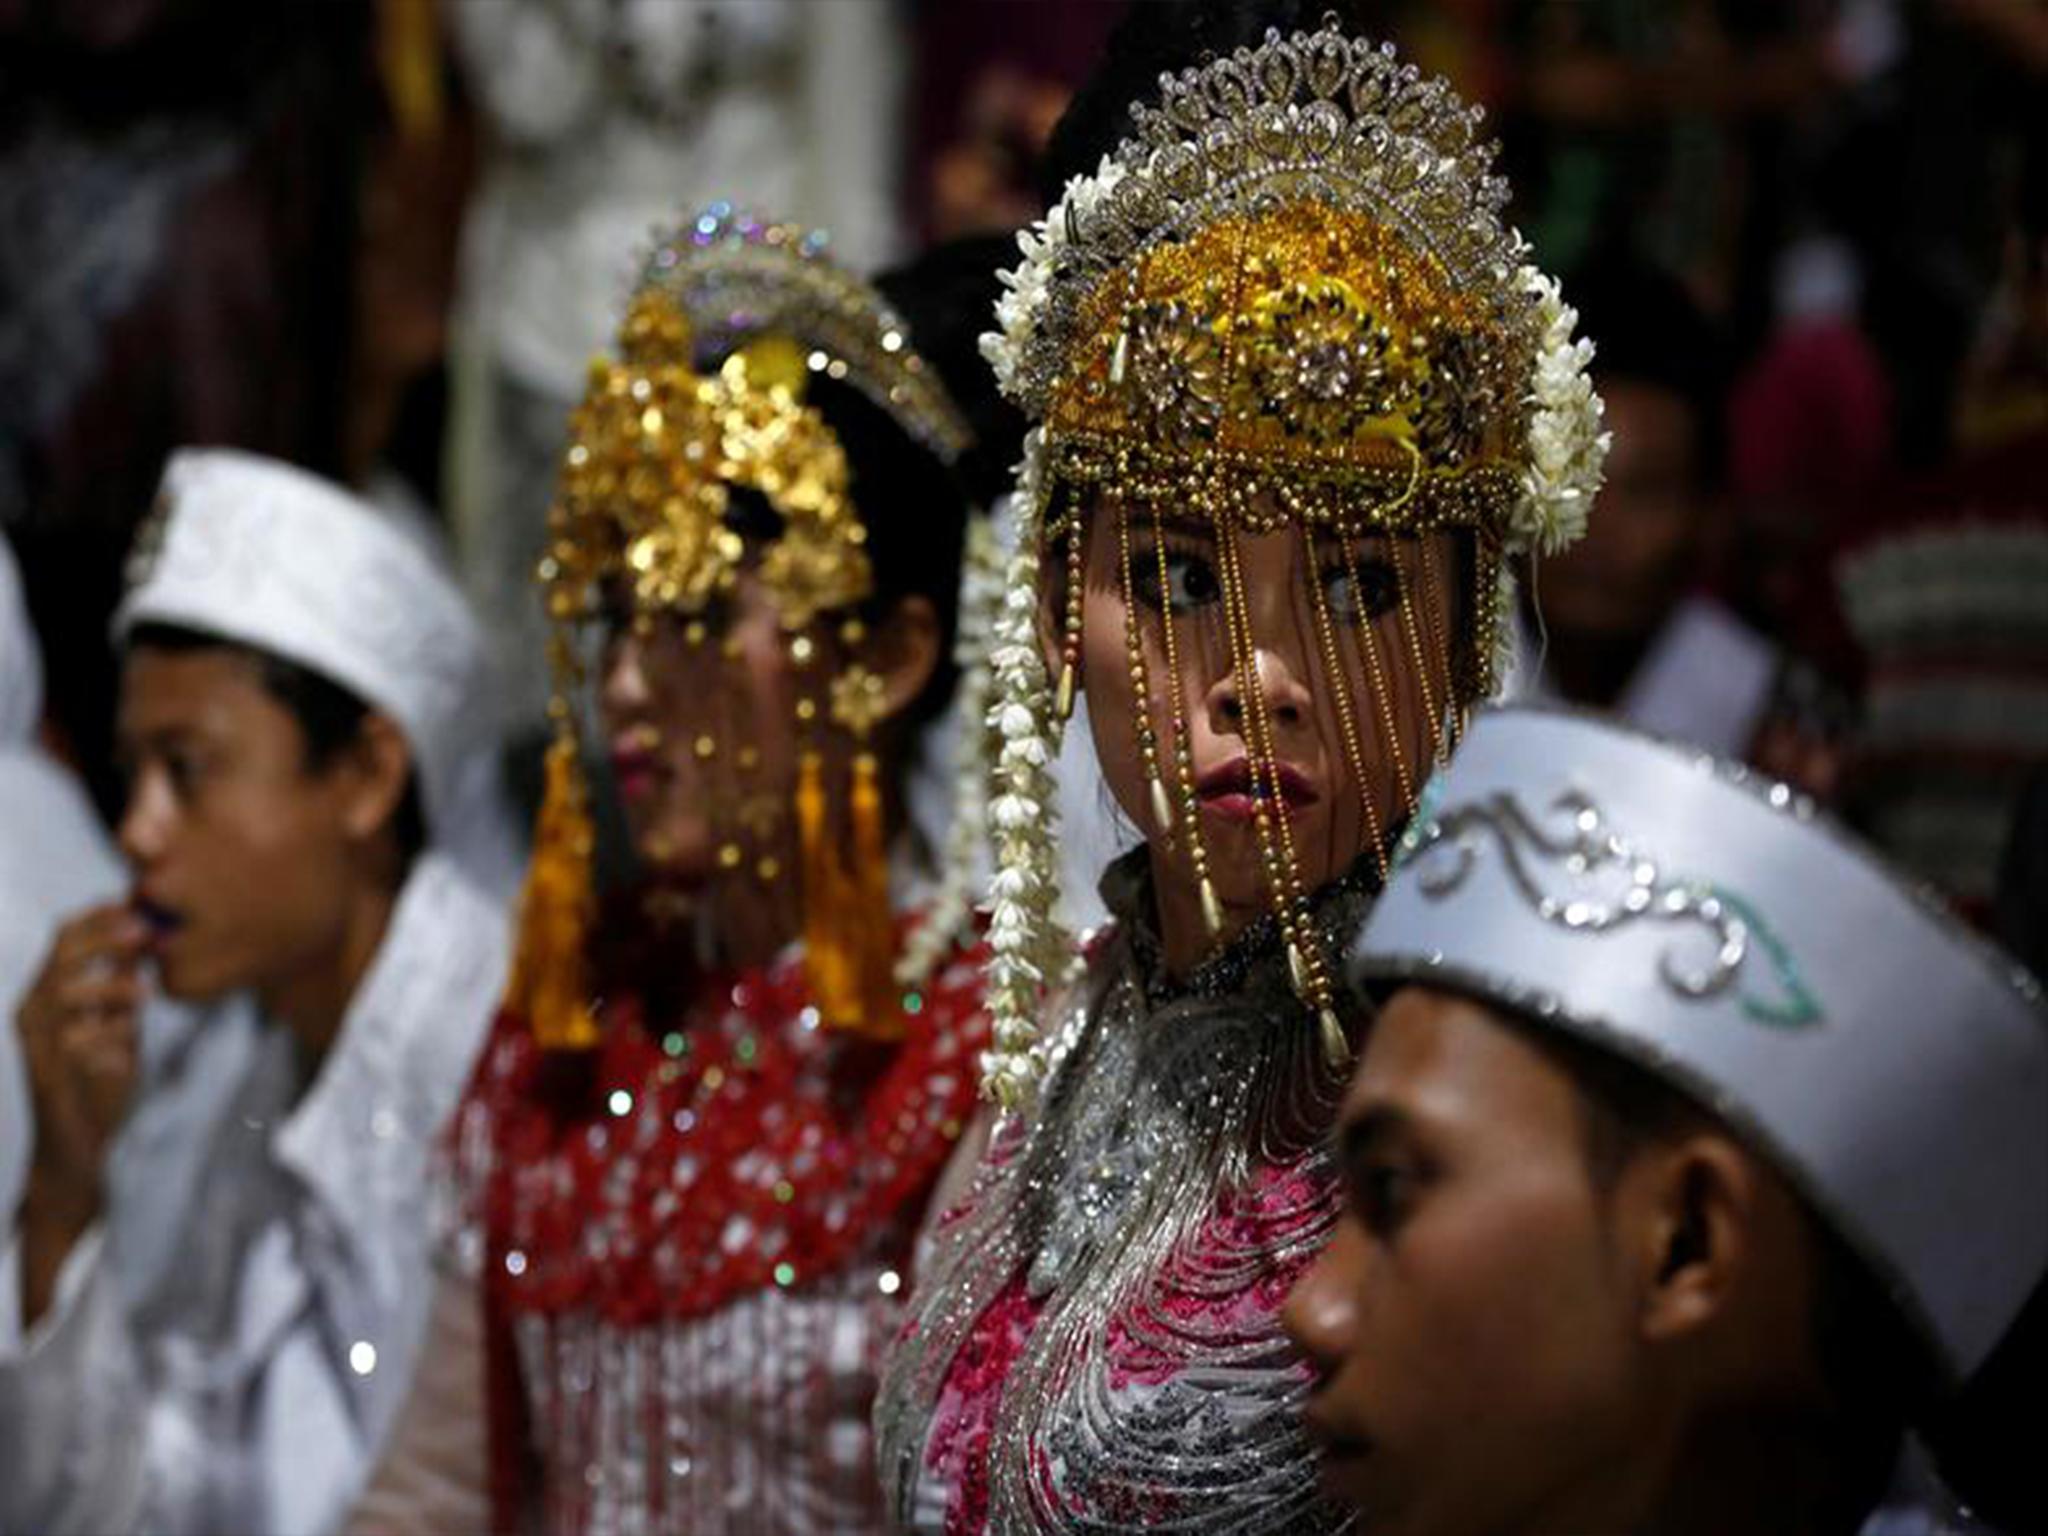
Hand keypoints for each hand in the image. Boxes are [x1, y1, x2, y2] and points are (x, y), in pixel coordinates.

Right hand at [16, 903, 147, 1234]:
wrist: (80, 1145)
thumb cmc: (98, 1079)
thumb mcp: (120, 1023)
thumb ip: (125, 986)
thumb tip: (147, 939)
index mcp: (48, 996)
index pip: (61, 943)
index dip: (93, 919)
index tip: (130, 901)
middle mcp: (33, 1014)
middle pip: (57, 961)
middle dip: (98, 940)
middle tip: (140, 931)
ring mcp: (36, 1044)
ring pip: (61, 998)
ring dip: (106, 989)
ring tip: (145, 993)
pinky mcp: (45, 1075)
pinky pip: (70, 1043)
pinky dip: (103, 1036)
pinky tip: (124, 1040)